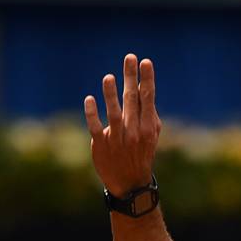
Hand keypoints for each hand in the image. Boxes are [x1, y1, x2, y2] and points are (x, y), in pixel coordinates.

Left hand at [84, 54, 161, 197]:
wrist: (130, 183)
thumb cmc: (141, 153)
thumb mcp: (151, 135)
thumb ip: (149, 114)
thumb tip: (144, 90)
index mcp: (148, 127)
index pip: (147, 98)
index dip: (146, 79)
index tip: (145, 62)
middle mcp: (134, 131)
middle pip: (132, 100)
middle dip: (131, 77)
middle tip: (130, 57)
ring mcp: (117, 138)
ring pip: (114, 113)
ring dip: (111, 94)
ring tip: (109, 77)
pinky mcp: (101, 145)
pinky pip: (96, 127)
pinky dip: (92, 113)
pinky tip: (89, 98)